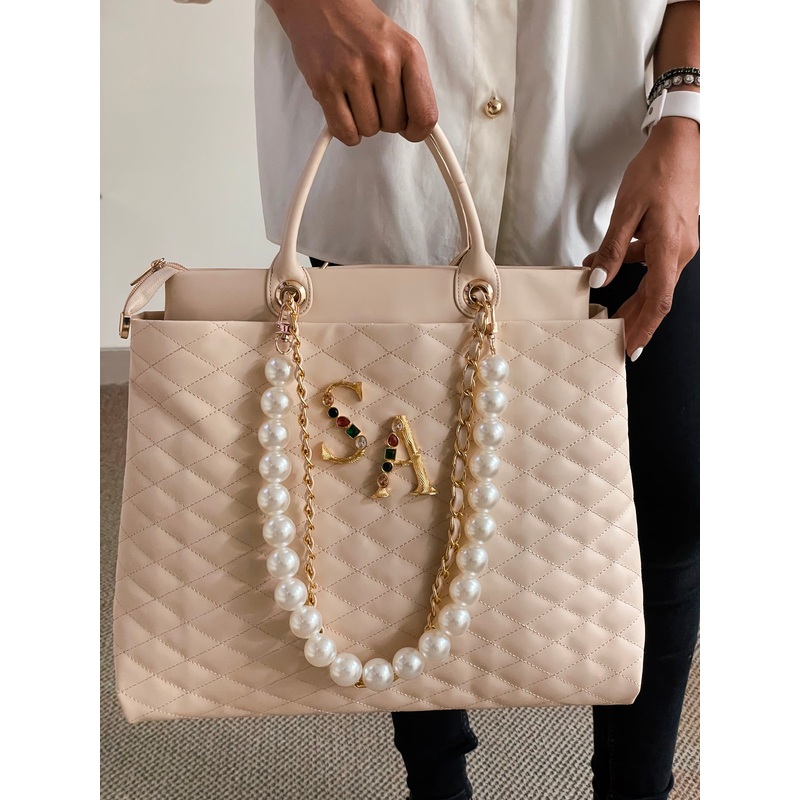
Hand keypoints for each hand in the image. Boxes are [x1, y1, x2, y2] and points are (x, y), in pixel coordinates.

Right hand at [269, 0, 437, 145]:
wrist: (320, 4)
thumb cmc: (360, 28)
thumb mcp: (399, 47)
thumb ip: (412, 85)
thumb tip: (417, 126)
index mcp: (408, 52)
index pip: (425, 114)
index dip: (417, 131)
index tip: (410, 129)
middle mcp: (382, 60)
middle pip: (394, 125)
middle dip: (384, 119)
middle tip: (373, 98)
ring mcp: (352, 72)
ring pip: (369, 130)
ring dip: (362, 122)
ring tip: (355, 95)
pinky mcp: (325, 84)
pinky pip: (345, 132)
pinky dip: (345, 130)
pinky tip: (344, 109)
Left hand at [582, 117, 698, 359]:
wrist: (682, 141)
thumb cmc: (657, 170)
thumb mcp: (627, 210)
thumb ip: (612, 249)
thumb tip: (597, 280)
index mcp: (669, 248)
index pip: (658, 301)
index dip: (644, 328)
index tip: (631, 349)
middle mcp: (679, 251)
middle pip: (656, 298)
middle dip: (634, 323)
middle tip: (614, 342)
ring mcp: (679, 244)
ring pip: (654, 283)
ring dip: (631, 301)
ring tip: (606, 316)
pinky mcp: (673, 236)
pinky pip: (653, 263)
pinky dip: (630, 272)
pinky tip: (604, 270)